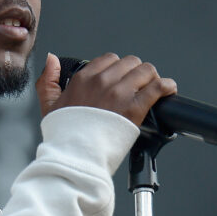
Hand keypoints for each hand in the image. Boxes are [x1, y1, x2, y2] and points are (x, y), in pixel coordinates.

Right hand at [36, 52, 176, 125]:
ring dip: (151, 78)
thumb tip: (51, 59)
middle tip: (138, 85)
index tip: (121, 79)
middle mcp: (103, 81)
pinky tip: (168, 90)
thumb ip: (48, 79)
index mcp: (84, 78)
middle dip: (136, 72)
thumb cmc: (64, 135)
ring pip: (146, 71)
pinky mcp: (135, 107)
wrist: (75, 156)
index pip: (109, 59)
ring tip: (153, 87)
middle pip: (130, 63)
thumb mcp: (49, 104)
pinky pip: (157, 87)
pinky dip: (166, 87)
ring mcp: (120, 93)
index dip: (118, 68)